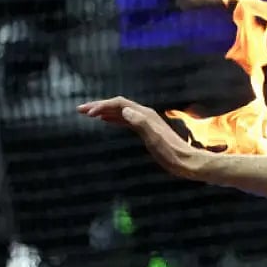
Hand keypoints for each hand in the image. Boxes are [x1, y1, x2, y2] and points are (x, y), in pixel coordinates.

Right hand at [78, 96, 208, 178]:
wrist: (186, 162)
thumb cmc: (171, 153)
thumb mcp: (155, 139)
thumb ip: (141, 123)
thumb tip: (125, 111)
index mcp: (144, 115)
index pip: (119, 104)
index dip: (102, 106)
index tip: (88, 114)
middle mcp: (144, 115)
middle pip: (118, 105)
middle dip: (99, 106)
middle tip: (80, 110)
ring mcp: (145, 122)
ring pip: (120, 112)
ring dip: (104, 111)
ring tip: (88, 114)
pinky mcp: (146, 130)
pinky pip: (125, 120)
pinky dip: (113, 118)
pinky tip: (106, 121)